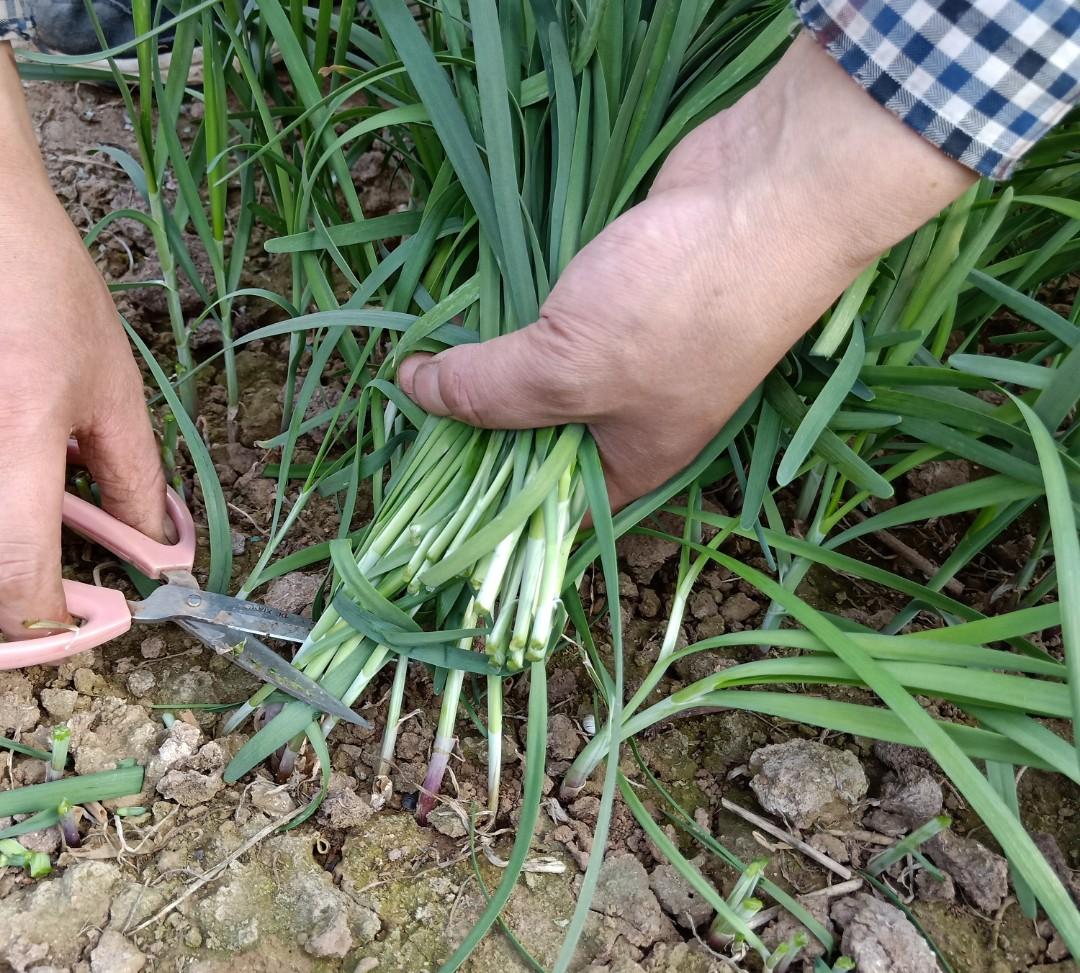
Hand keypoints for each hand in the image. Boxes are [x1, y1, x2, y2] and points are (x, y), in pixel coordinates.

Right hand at [0, 44, 167, 639]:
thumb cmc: (44, 293)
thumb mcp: (111, 388)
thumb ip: (133, 476)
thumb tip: (156, 546)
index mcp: (12, 441)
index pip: (16, 576)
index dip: (50, 624)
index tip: (87, 620)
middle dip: (18, 610)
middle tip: (58, 599)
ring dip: (8, 561)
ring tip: (43, 539)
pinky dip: (0, 519)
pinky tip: (24, 495)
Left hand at [398, 34, 975, 509]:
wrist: (766, 194)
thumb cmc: (676, 308)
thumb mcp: (568, 368)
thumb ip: (488, 390)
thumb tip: (413, 392)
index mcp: (631, 460)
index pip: (548, 504)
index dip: (485, 499)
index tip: (421, 480)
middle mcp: (629, 415)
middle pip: (537, 435)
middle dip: (477, 424)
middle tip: (404, 410)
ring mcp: (626, 350)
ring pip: (542, 372)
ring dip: (489, 363)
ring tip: (417, 360)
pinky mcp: (618, 292)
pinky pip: (553, 319)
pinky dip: (513, 315)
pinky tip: (462, 306)